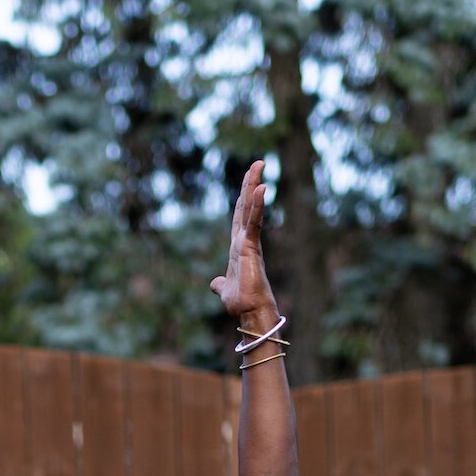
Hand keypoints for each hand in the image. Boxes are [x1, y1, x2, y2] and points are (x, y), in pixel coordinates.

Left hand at [209, 158, 280, 332]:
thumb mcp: (224, 289)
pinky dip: (257, 205)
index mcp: (238, 246)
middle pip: (246, 205)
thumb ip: (219, 283)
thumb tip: (214, 284)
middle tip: (258, 162)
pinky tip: (261, 188)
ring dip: (254, 185)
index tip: (250, 180)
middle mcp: (245, 240)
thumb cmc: (240, 303)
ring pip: (251, 208)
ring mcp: (249, 242)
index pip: (240, 215)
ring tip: (259, 165)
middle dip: (250, 183)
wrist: (249, 313)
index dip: (243, 197)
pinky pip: (254, 222)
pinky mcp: (251, 247)